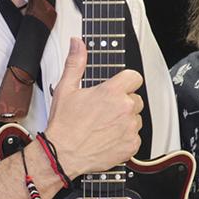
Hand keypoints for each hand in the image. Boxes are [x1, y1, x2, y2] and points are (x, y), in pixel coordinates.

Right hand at [43, 38, 144, 177]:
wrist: (62, 154)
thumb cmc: (64, 125)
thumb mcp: (66, 89)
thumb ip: (76, 63)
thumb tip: (77, 44)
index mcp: (112, 92)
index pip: (134, 78)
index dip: (126, 82)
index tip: (118, 88)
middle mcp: (124, 109)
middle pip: (135, 99)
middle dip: (123, 103)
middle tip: (105, 111)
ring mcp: (129, 128)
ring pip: (136, 119)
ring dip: (125, 121)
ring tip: (105, 126)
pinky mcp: (131, 145)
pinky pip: (135, 138)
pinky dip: (125, 138)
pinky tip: (108, 138)